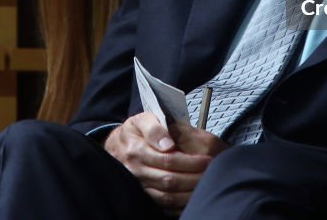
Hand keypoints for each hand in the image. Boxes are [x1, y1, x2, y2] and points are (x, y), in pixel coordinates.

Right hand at [104, 113, 221, 212]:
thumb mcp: (142, 119)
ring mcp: (138, 186)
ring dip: (189, 194)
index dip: (190, 162)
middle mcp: (136, 171)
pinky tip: (193, 197)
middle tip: (212, 173)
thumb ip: (155, 127)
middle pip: (169, 180)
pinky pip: (163, 206)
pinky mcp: (142, 197)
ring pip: (167, 197)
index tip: (207, 160)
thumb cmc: (134, 132)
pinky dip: (180, 205)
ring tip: (206, 185)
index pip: (168, 160)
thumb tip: (167, 144)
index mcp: (137, 150)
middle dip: (194, 178)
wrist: (114, 147)